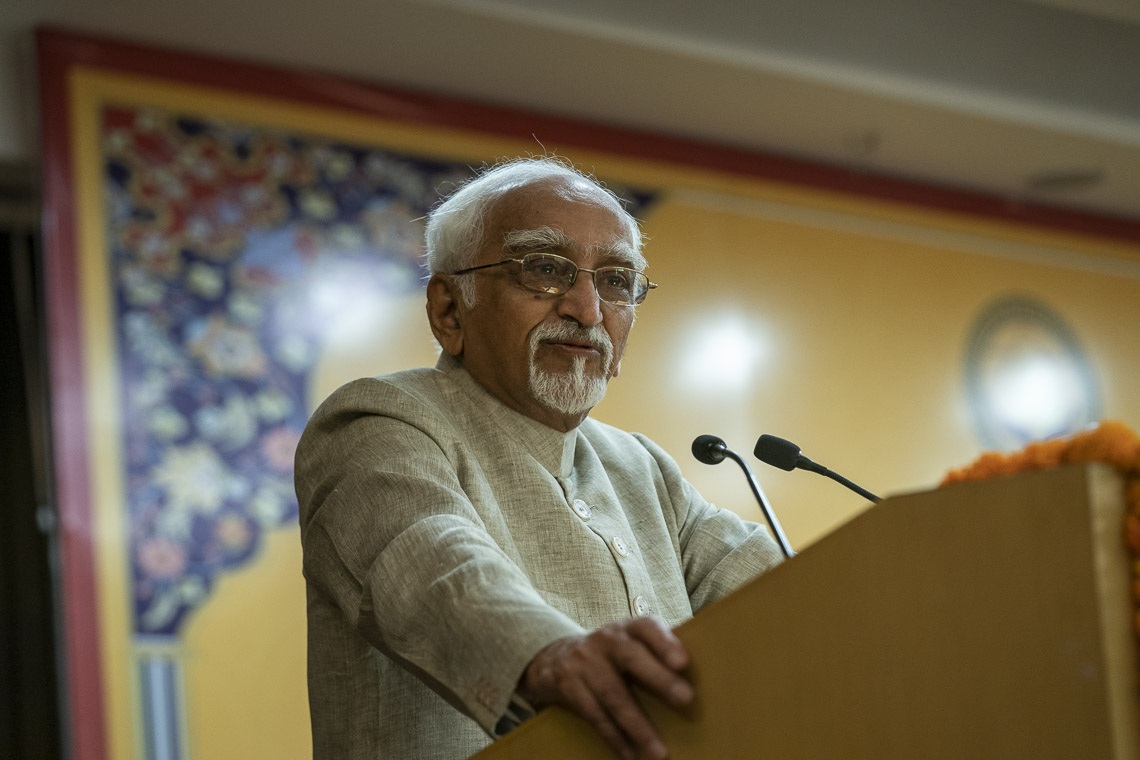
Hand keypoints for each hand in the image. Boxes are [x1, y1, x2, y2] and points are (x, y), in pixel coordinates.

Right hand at [517, 617, 691, 759]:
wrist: (555, 658)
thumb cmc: (610, 655)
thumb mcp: (629, 643)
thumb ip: (655, 654)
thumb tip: (702, 681)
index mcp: (626, 629)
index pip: (647, 628)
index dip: (664, 642)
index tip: (683, 662)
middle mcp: (605, 641)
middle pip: (632, 658)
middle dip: (659, 678)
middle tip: (686, 699)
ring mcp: (584, 663)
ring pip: (613, 695)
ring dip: (637, 726)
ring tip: (659, 752)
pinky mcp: (569, 687)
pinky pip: (595, 716)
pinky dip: (614, 737)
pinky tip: (630, 755)